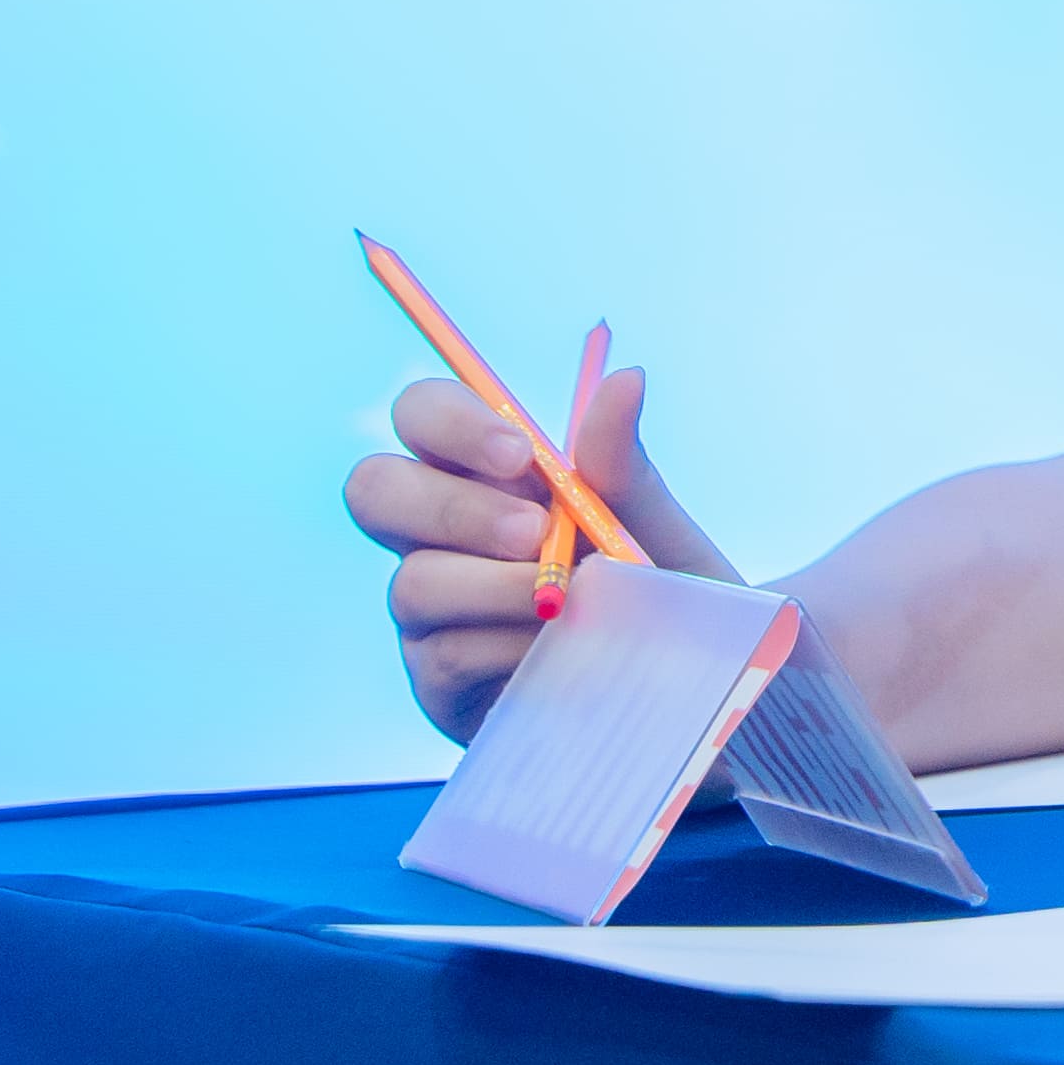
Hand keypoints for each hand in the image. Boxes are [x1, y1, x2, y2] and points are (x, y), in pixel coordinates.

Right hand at [345, 356, 728, 742]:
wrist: (689, 687)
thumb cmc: (660, 591)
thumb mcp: (653, 528)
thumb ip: (623, 466)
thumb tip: (625, 377)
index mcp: (486, 474)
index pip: (421, 416)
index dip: (450, 423)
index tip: (523, 456)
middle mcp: (441, 533)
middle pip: (374, 488)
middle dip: (451, 506)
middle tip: (533, 532)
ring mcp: (430, 607)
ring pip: (413, 582)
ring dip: (496, 588)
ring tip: (564, 600)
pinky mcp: (436, 678)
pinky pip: (442, 654)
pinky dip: (509, 647)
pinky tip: (558, 652)